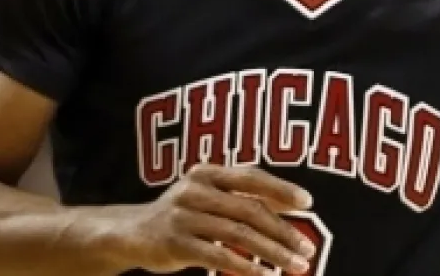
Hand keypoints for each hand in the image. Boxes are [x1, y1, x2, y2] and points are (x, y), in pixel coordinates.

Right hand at [113, 163, 317, 274]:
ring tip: (295, 266)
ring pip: (238, 235)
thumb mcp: (207, 195)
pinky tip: (264, 275)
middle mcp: (195, 191)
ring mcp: (183, 217)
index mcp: (207, 173)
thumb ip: (242, 196)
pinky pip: (218, 256)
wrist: (130, 233)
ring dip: (272, 252)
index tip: (308, 203)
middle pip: (249, 210)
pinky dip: (245, 266)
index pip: (251, 177)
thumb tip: (291, 204)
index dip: (281, 188)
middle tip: (307, 249)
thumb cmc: (183, 214)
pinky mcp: (175, 244)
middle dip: (284, 231)